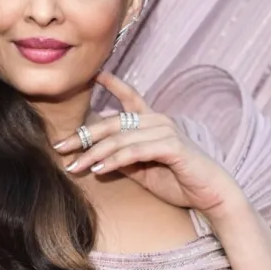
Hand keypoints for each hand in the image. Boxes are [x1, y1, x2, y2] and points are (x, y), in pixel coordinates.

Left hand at [53, 72, 242, 214]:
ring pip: (119, 138)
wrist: (211, 196)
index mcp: (152, 121)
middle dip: (82, 136)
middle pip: (112, 122)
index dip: (113, 83)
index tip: (94, 74)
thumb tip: (95, 156)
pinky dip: (114, 160)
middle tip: (59, 147)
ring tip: (74, 167)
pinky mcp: (172, 147)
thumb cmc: (178, 181)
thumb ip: (122, 157)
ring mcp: (166, 131)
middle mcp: (158, 120)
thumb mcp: (142, 168)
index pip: (130, 96)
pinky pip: (135, 151)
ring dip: (93, 154)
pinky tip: (98, 170)